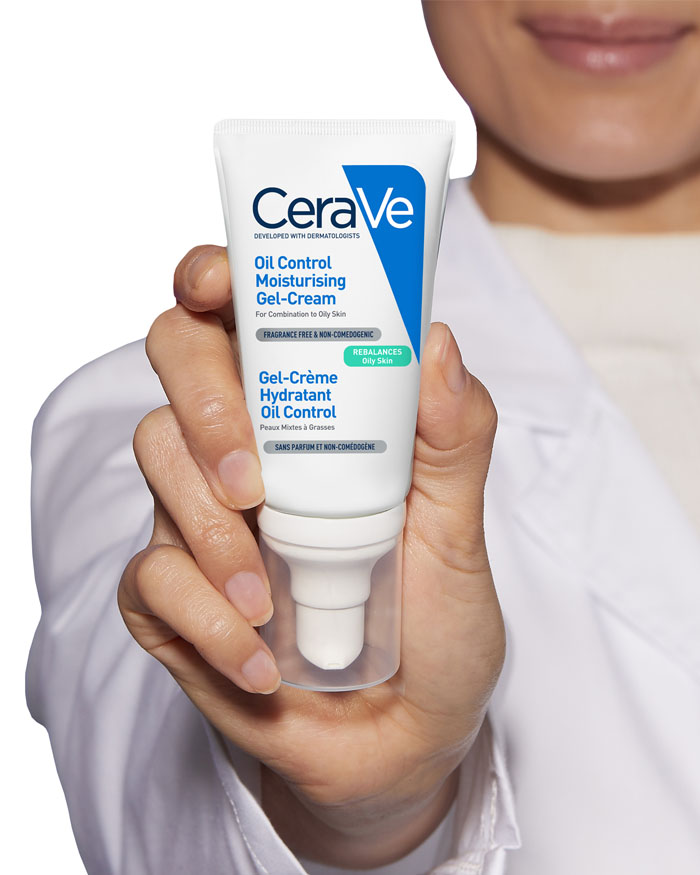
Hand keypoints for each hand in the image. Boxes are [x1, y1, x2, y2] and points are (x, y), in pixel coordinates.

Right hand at [118, 245, 504, 867]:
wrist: (400, 734)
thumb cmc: (432, 621)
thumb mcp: (459, 530)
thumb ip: (454, 438)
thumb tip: (433, 340)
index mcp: (308, 415)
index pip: (241, 316)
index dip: (213, 281)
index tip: (217, 285)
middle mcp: (246, 449)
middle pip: (175, 363)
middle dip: (204, 408)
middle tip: (253, 480)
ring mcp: (201, 518)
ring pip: (154, 463)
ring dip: (209, 532)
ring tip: (272, 597)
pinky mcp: (172, 594)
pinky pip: (151, 578)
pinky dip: (206, 620)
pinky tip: (263, 662)